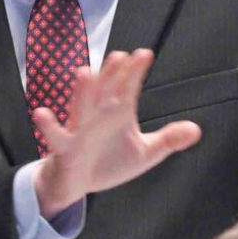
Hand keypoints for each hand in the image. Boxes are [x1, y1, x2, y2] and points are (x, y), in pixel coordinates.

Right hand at [31, 49, 201, 218]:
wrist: (79, 184)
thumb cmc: (109, 162)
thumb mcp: (144, 153)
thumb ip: (168, 140)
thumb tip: (196, 130)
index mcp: (118, 113)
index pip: (128, 89)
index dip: (135, 72)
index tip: (145, 54)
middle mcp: (98, 116)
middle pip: (105, 91)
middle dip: (111, 75)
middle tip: (120, 56)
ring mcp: (80, 130)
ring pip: (80, 107)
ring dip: (82, 91)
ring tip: (84, 73)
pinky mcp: (64, 147)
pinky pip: (55, 136)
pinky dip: (48, 125)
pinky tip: (41, 113)